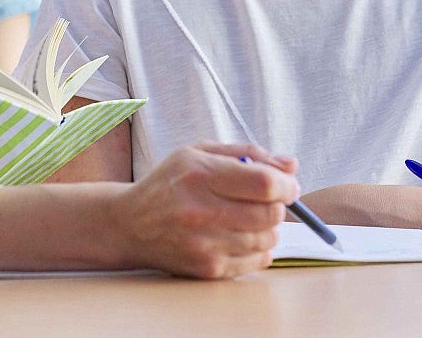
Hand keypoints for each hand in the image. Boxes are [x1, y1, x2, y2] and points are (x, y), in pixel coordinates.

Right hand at [109, 143, 298, 278]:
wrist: (130, 224)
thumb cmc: (169, 183)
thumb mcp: (200, 153)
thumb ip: (248, 154)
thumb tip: (292, 165)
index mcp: (200, 174)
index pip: (265, 184)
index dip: (286, 184)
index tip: (287, 184)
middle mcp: (201, 211)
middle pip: (270, 213)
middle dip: (278, 205)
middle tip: (266, 200)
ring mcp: (204, 244)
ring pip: (267, 238)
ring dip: (268, 227)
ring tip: (248, 217)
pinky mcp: (207, 268)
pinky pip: (257, 261)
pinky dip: (258, 249)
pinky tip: (239, 236)